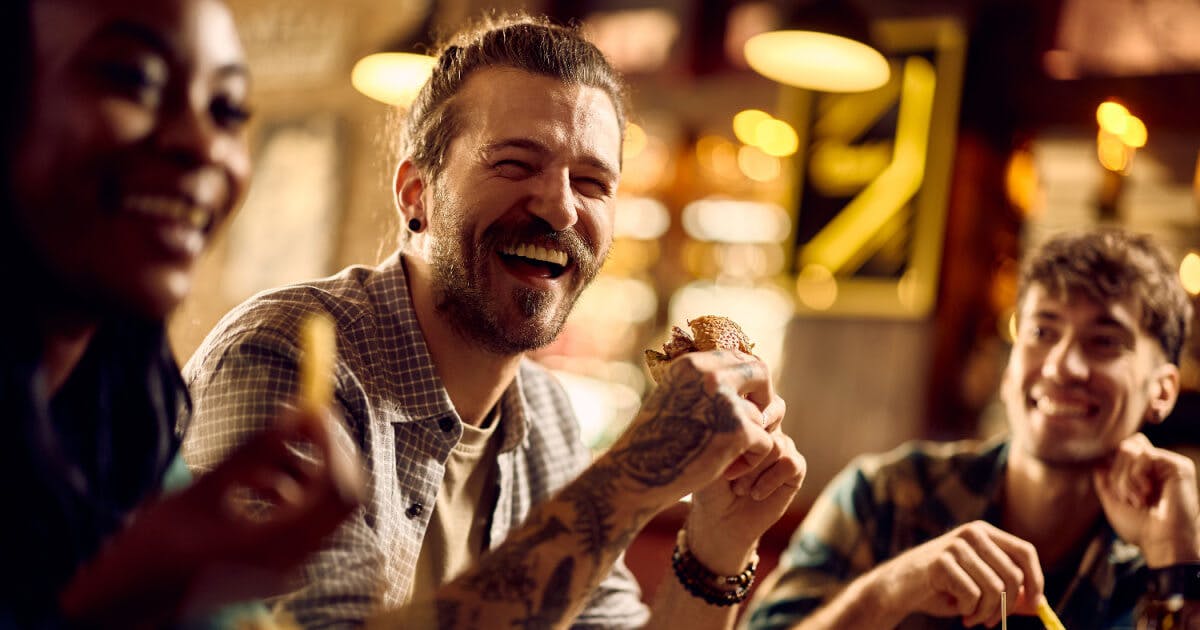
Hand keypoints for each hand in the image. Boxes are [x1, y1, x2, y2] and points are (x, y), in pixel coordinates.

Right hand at [61, 406, 364, 624]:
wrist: (125, 601)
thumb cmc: (150, 550)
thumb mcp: (199, 492)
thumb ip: (253, 453)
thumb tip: (297, 412)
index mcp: (270, 548)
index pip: (335, 490)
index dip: (333, 444)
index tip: (315, 410)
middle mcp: (290, 563)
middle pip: (342, 499)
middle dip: (327, 454)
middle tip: (302, 420)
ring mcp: (289, 569)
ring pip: (324, 508)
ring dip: (304, 472)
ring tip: (257, 459)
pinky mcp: (281, 565)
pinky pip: (305, 519)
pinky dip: (291, 492)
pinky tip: (251, 483)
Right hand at [603, 350, 776, 511]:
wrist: (638, 476)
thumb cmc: (654, 444)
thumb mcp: (674, 400)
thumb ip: (703, 386)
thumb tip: (740, 375)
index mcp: (692, 365)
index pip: (739, 356)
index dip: (751, 378)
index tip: (752, 399)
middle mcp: (709, 375)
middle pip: (761, 373)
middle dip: (765, 398)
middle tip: (759, 423)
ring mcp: (725, 402)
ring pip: (763, 415)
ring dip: (752, 439)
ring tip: (728, 459)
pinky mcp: (738, 431)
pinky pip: (767, 442)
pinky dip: (752, 461)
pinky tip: (731, 472)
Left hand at [687, 393, 804, 572]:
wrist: (719, 520)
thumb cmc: (708, 485)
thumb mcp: (709, 455)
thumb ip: (725, 430)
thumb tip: (735, 410)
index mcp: (746, 416)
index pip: (756, 393)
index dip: (746, 409)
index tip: (728, 430)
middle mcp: (767, 427)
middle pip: (771, 414)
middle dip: (750, 440)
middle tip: (731, 465)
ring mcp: (783, 444)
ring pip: (776, 444)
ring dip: (754, 469)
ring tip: (738, 487)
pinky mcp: (795, 467)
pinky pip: (789, 463)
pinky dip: (768, 480)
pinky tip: (754, 493)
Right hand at [866, 521, 1043, 627]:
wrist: (898, 589)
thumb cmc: (941, 588)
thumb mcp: (979, 589)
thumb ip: (1008, 594)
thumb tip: (1038, 604)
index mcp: (984, 533)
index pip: (1025, 552)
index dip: (1036, 579)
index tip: (1037, 603)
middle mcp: (972, 533)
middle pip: (1012, 575)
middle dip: (1007, 607)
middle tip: (990, 622)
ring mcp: (955, 546)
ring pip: (995, 589)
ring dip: (985, 613)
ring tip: (971, 618)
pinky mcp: (941, 562)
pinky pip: (972, 595)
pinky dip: (967, 610)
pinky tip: (955, 609)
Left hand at [1093, 432, 1199, 566]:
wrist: (1161, 543)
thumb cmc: (1139, 528)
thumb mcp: (1112, 501)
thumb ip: (1104, 478)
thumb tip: (1097, 459)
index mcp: (1144, 472)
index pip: (1122, 449)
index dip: (1112, 466)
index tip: (1115, 491)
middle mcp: (1157, 466)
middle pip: (1123, 447)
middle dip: (1117, 474)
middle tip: (1128, 499)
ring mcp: (1168, 464)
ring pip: (1130, 449)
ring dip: (1126, 479)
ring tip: (1138, 500)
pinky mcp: (1179, 465)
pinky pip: (1145, 454)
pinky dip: (1137, 475)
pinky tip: (1147, 493)